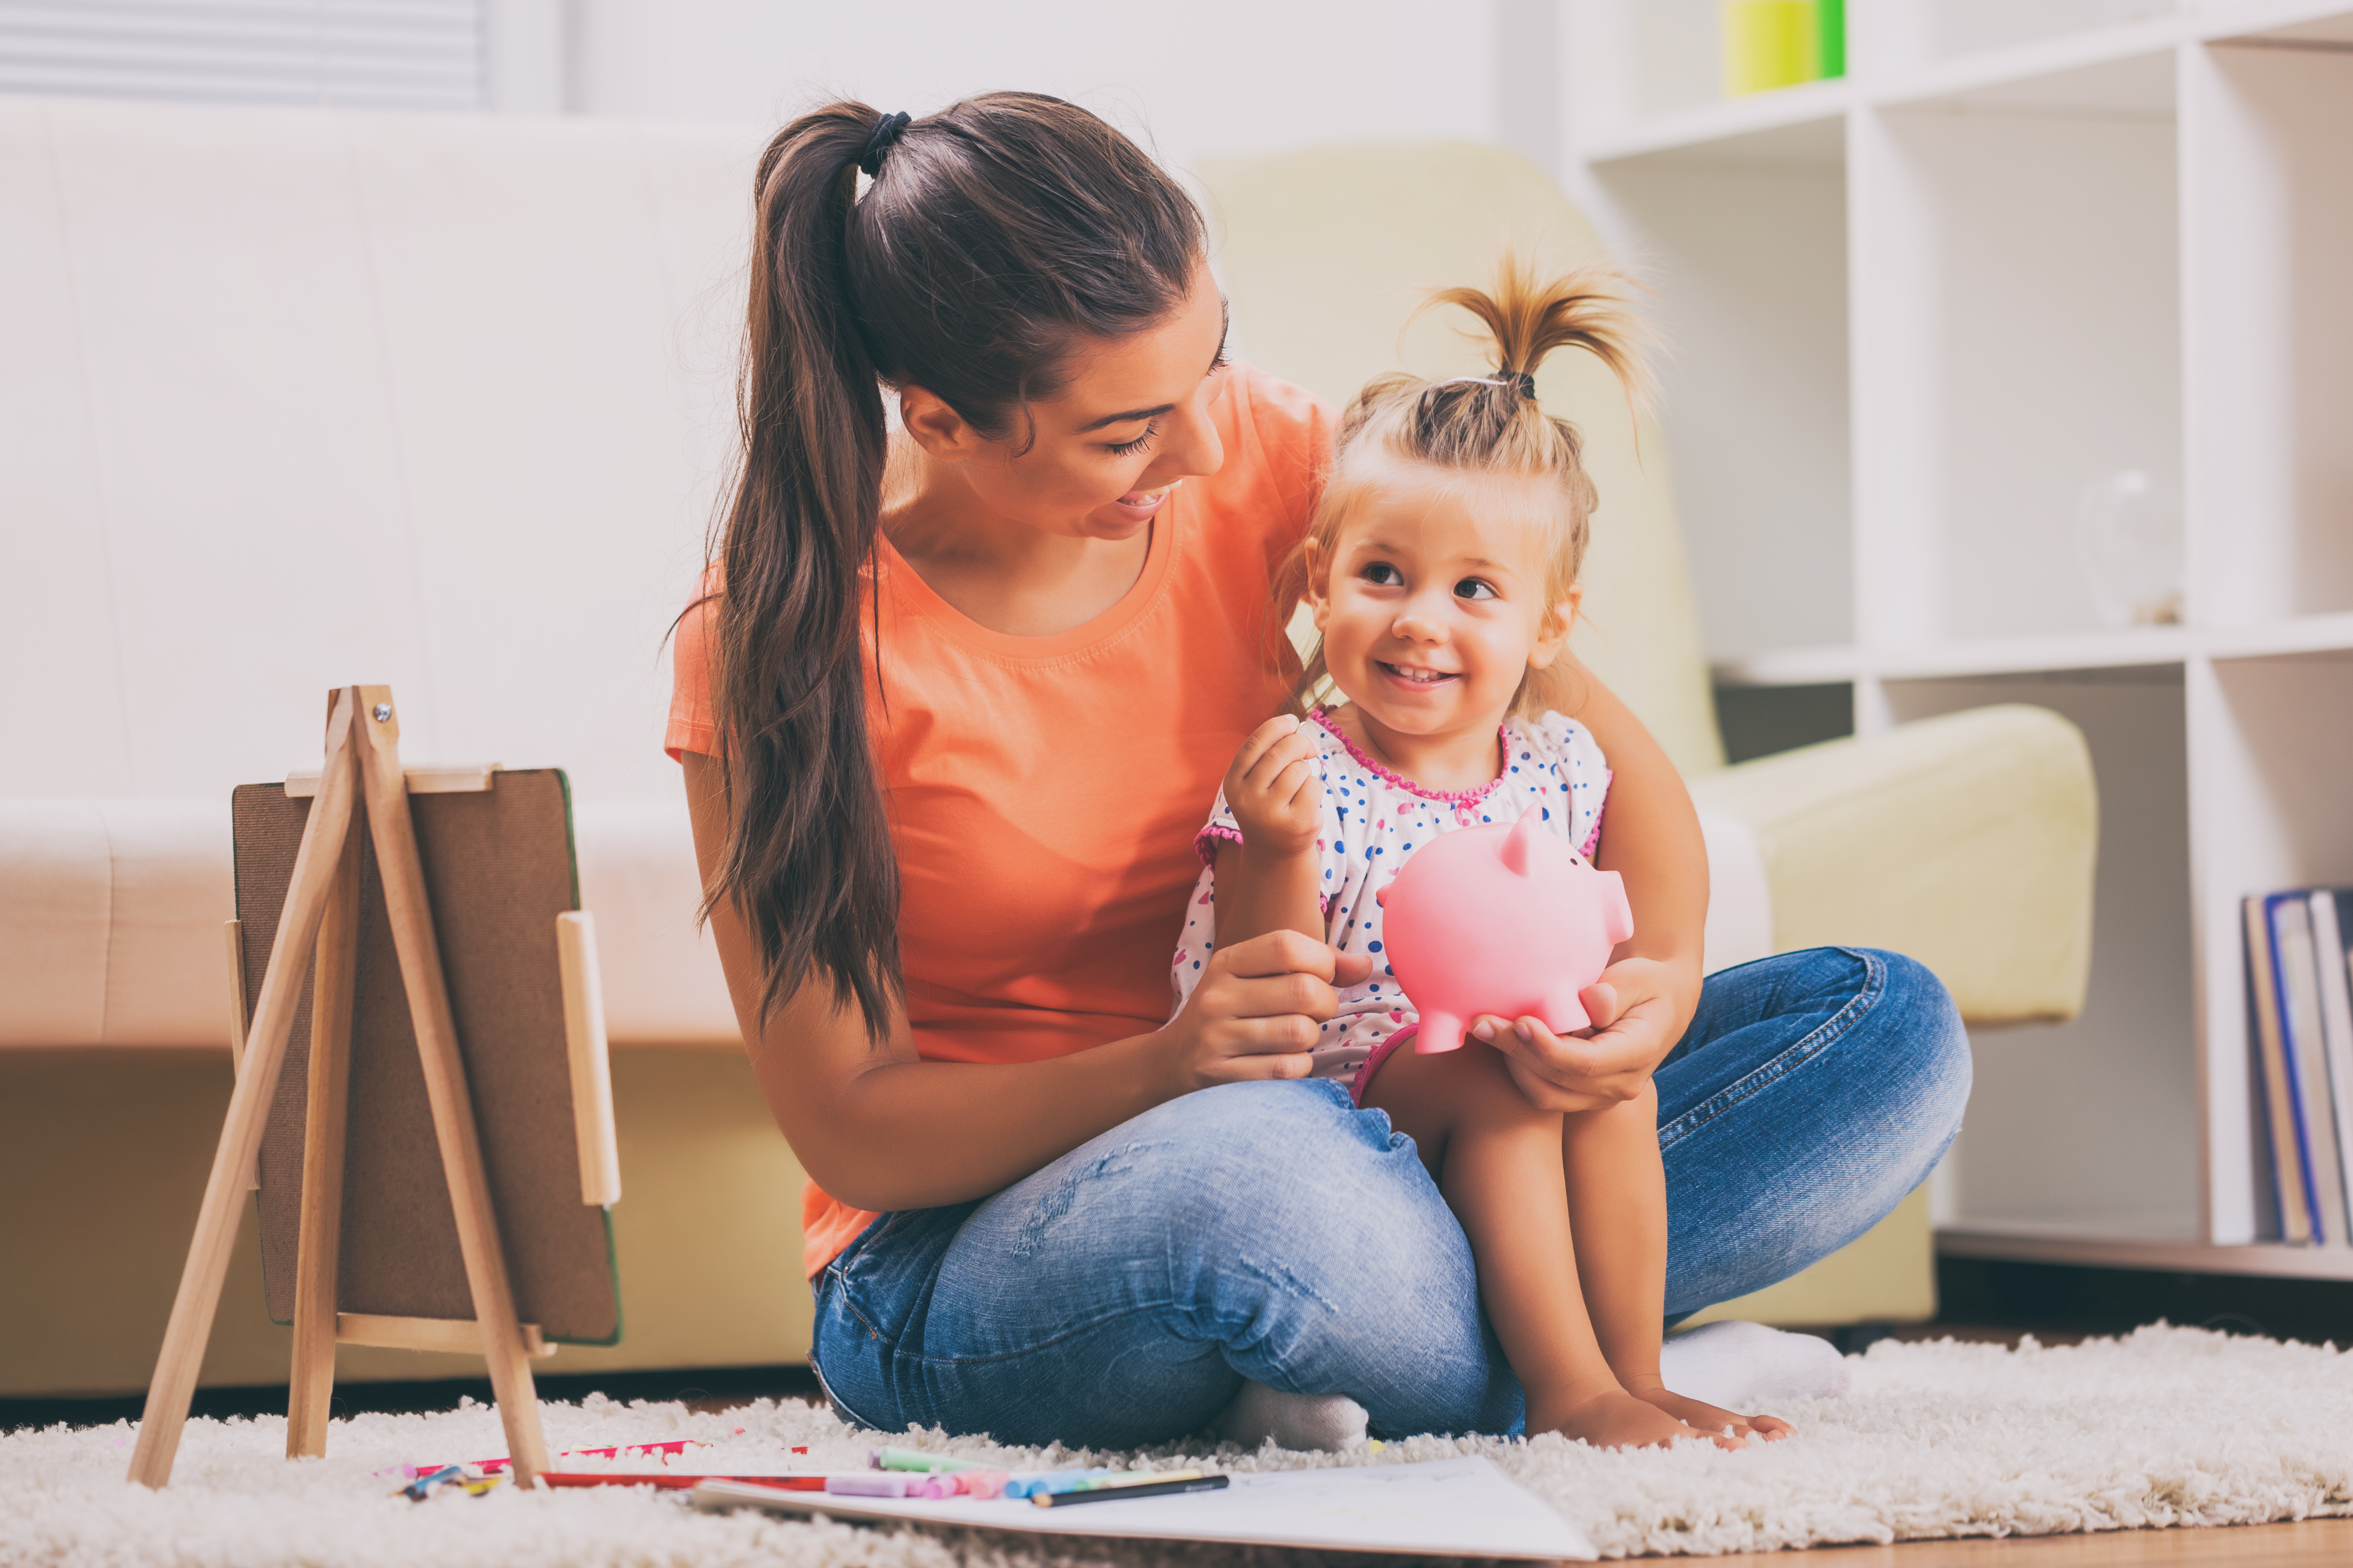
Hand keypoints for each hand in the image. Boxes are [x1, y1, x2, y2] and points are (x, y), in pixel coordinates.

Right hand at [1159, 930, 1373, 1093]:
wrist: (1173, 1063)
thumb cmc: (1233, 1014)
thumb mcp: (1258, 978)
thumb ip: (1313, 965)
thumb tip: (1364, 966)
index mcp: (1226, 963)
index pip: (1287, 946)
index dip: (1322, 961)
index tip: (1324, 975)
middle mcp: (1217, 997)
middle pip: (1304, 991)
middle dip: (1325, 1004)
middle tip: (1315, 1012)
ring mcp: (1217, 1038)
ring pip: (1301, 1033)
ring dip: (1312, 1038)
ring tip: (1297, 1037)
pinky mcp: (1223, 1077)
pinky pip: (1289, 1069)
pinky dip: (1300, 1066)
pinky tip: (1285, 1061)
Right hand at [1223, 715, 1321, 859]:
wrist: (1275, 851)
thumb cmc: (1269, 805)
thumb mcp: (1255, 781)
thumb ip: (1266, 754)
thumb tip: (1294, 725)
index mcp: (1233, 782)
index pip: (1254, 744)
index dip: (1276, 727)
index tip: (1292, 721)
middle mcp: (1247, 798)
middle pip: (1280, 753)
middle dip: (1300, 742)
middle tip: (1310, 748)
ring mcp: (1270, 813)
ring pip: (1298, 770)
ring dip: (1306, 770)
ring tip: (1301, 783)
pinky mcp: (1294, 824)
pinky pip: (1313, 787)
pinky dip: (1315, 787)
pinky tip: (1307, 800)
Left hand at [1471, 956, 1692, 1112]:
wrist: (1659, 1007)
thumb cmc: (1645, 985)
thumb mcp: (1638, 978)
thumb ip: (1614, 991)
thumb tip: (1592, 1001)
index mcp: (1639, 1053)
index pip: (1587, 1063)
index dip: (1549, 1047)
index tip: (1520, 1021)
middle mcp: (1621, 1085)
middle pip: (1558, 1079)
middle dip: (1516, 1051)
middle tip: (1481, 1022)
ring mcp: (1601, 1096)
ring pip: (1545, 1094)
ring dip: (1511, 1064)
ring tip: (1485, 1029)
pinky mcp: (1583, 1094)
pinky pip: (1543, 1092)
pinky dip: (1518, 1070)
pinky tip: (1500, 1040)